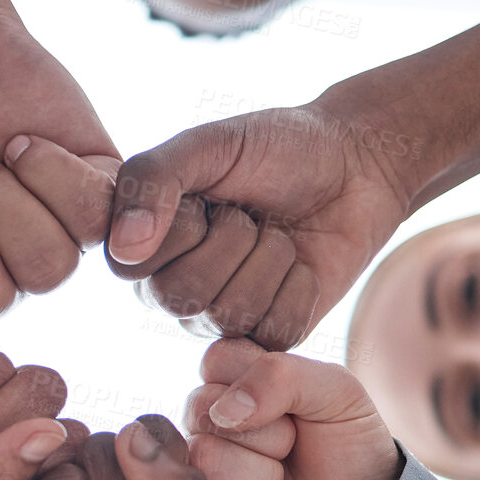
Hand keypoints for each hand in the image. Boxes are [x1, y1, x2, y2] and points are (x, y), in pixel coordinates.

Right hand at [106, 96, 414, 350]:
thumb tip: (123, 250)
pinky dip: (299, 290)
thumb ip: (153, 179)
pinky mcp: (269, 336)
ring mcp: (219, 317)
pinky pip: (274, 334)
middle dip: (232, 242)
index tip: (207, 195)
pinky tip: (301, 266)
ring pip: (230, 316)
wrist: (356, 166)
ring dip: (270, 261)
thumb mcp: (209, 144)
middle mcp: (171, 287)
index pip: (134, 264)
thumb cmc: (277, 147)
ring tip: (278, 235)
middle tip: (250, 215)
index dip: (181, 226)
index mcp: (143, 243)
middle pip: (182, 298)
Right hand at [185, 338, 401, 479]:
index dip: (266, 387)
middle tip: (292, 453)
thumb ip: (283, 375)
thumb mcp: (338, 394)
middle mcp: (201, 431)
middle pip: (204, 411)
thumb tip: (225, 411)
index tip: (293, 410)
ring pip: (207, 462)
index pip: (217, 360)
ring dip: (265, 479)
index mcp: (228, 387)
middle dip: (270, 436)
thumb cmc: (350, 452)